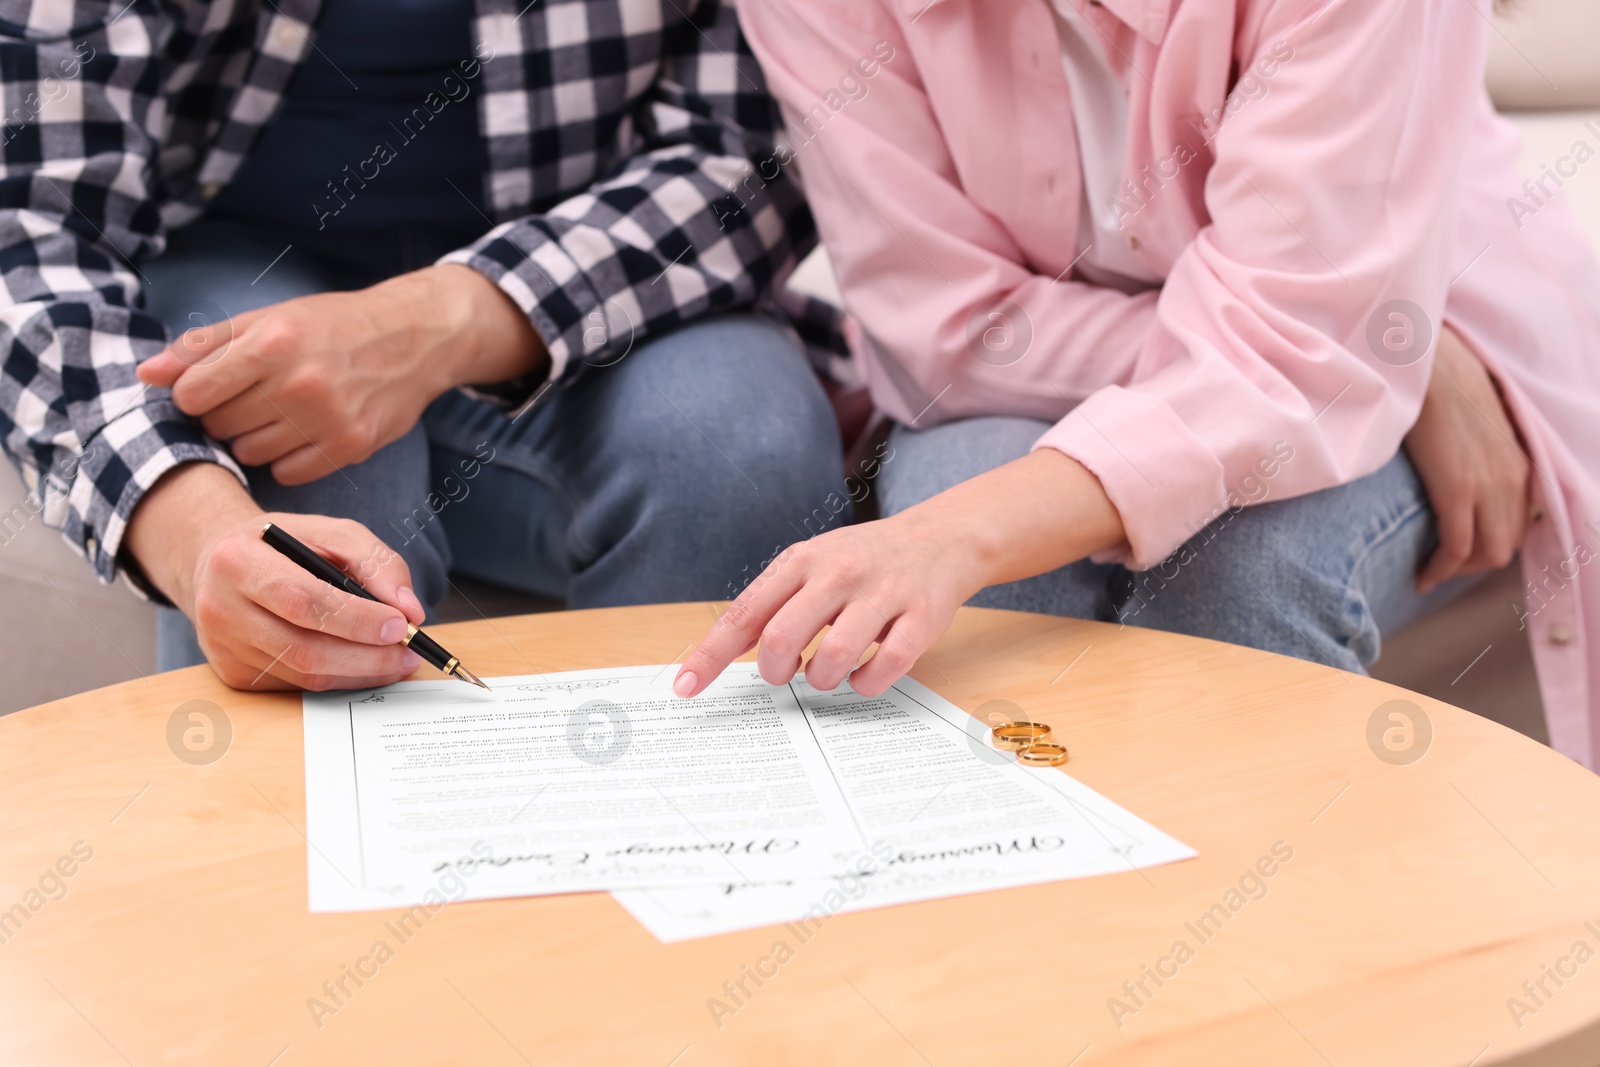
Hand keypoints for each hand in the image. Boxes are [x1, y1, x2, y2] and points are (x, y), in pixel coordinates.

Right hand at [124, 463, 426, 689]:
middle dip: (368, 657)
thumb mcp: (330, 533)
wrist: (219, 564)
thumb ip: (375, 562)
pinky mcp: (233, 674)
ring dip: (360, 673)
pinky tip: (362, 665)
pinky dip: (338, 678)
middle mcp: (221, 609)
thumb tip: (408, 608)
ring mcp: (224, 648)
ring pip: (304, 675)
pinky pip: (297, 685)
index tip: (401, 625)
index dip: (357, 618)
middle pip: (305, 648)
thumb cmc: (281, 545)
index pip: (303, 600)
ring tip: (396, 660)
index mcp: (238, 561)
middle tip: (409, 652)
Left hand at [135, 264, 544, 485]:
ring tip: (279, 413)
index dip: (196, 393)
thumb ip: (203, 347)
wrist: (414, 338)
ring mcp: (327, 419)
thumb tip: (146, 374)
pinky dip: (287, 457)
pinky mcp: (350, 446)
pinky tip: (303, 432)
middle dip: (226, 414)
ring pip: (250, 453)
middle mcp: (299, 382)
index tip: (215, 386)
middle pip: (219, 426)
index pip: (193, 394)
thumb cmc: (333, 326)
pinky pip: (288, 472)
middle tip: (253, 396)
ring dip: (255, 438)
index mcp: (272, 342)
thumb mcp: (267, 319)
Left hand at [673, 450, 1124, 697]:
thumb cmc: (863, 561)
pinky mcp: (920, 618)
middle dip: (776, 673)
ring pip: (832, 660)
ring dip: (823, 681)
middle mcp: (839, 573)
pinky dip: (865, 684)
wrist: (940, 538)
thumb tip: (724, 652)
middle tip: (786, 675)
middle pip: (783, 640)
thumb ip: (772, 605)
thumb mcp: (811, 566)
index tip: (686, 688)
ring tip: (828, 672)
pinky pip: (883, 669)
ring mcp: (882, 595)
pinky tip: (864, 673)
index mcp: (803, 561)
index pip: (745, 615)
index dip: (711, 656)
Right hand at [1404, 325, 1530, 593]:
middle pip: (1507, 546)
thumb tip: (1459, 466)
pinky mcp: (1459, 491)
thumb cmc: (1442, 384)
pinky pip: (1457, 547)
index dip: (1490, 544)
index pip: (1519, 524)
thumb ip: (1479, 450)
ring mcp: (1490, 486)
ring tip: (1430, 572)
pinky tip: (1421, 575)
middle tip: (1441, 566)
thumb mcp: (1476, 423)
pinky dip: (1440, 569)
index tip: (1460, 551)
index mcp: (1520, 463)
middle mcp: (1514, 479)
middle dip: (1474, 565)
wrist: (1429, 364)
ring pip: (1488, 554)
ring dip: (1459, 571)